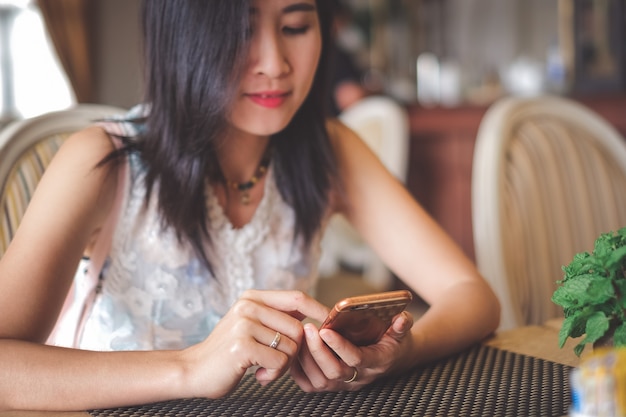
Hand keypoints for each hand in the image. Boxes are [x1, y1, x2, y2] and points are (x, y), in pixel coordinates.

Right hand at [179, 290, 328, 397]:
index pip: (297, 298)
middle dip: (294, 352)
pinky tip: (257, 375)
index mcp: (253, 297)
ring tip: (263, 368)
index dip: (319, 309)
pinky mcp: (242, 345)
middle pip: (299, 328)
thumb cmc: (228, 352)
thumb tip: (312, 310)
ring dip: (282, 365)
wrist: (194, 371)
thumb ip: (276, 316)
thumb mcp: (251, 324)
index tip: (331, 322)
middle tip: (276, 362)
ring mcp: (244, 324)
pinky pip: (280, 361)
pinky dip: (273, 374)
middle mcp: (248, 305)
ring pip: (291, 347)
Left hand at [290, 311, 413, 391]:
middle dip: (318, 350)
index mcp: (377, 362)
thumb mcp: (402, 331)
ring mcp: (345, 384)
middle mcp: (360, 377)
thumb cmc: (394, 341)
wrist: (394, 359)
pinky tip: (296, 350)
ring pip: (320, 381)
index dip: (339, 346)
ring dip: (306, 359)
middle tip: (308, 328)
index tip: (325, 328)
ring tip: (300, 335)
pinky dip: (299, 371)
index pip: (356, 358)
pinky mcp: (333, 386)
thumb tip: (402, 319)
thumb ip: (402, 325)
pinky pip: (310, 386)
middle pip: (335, 372)